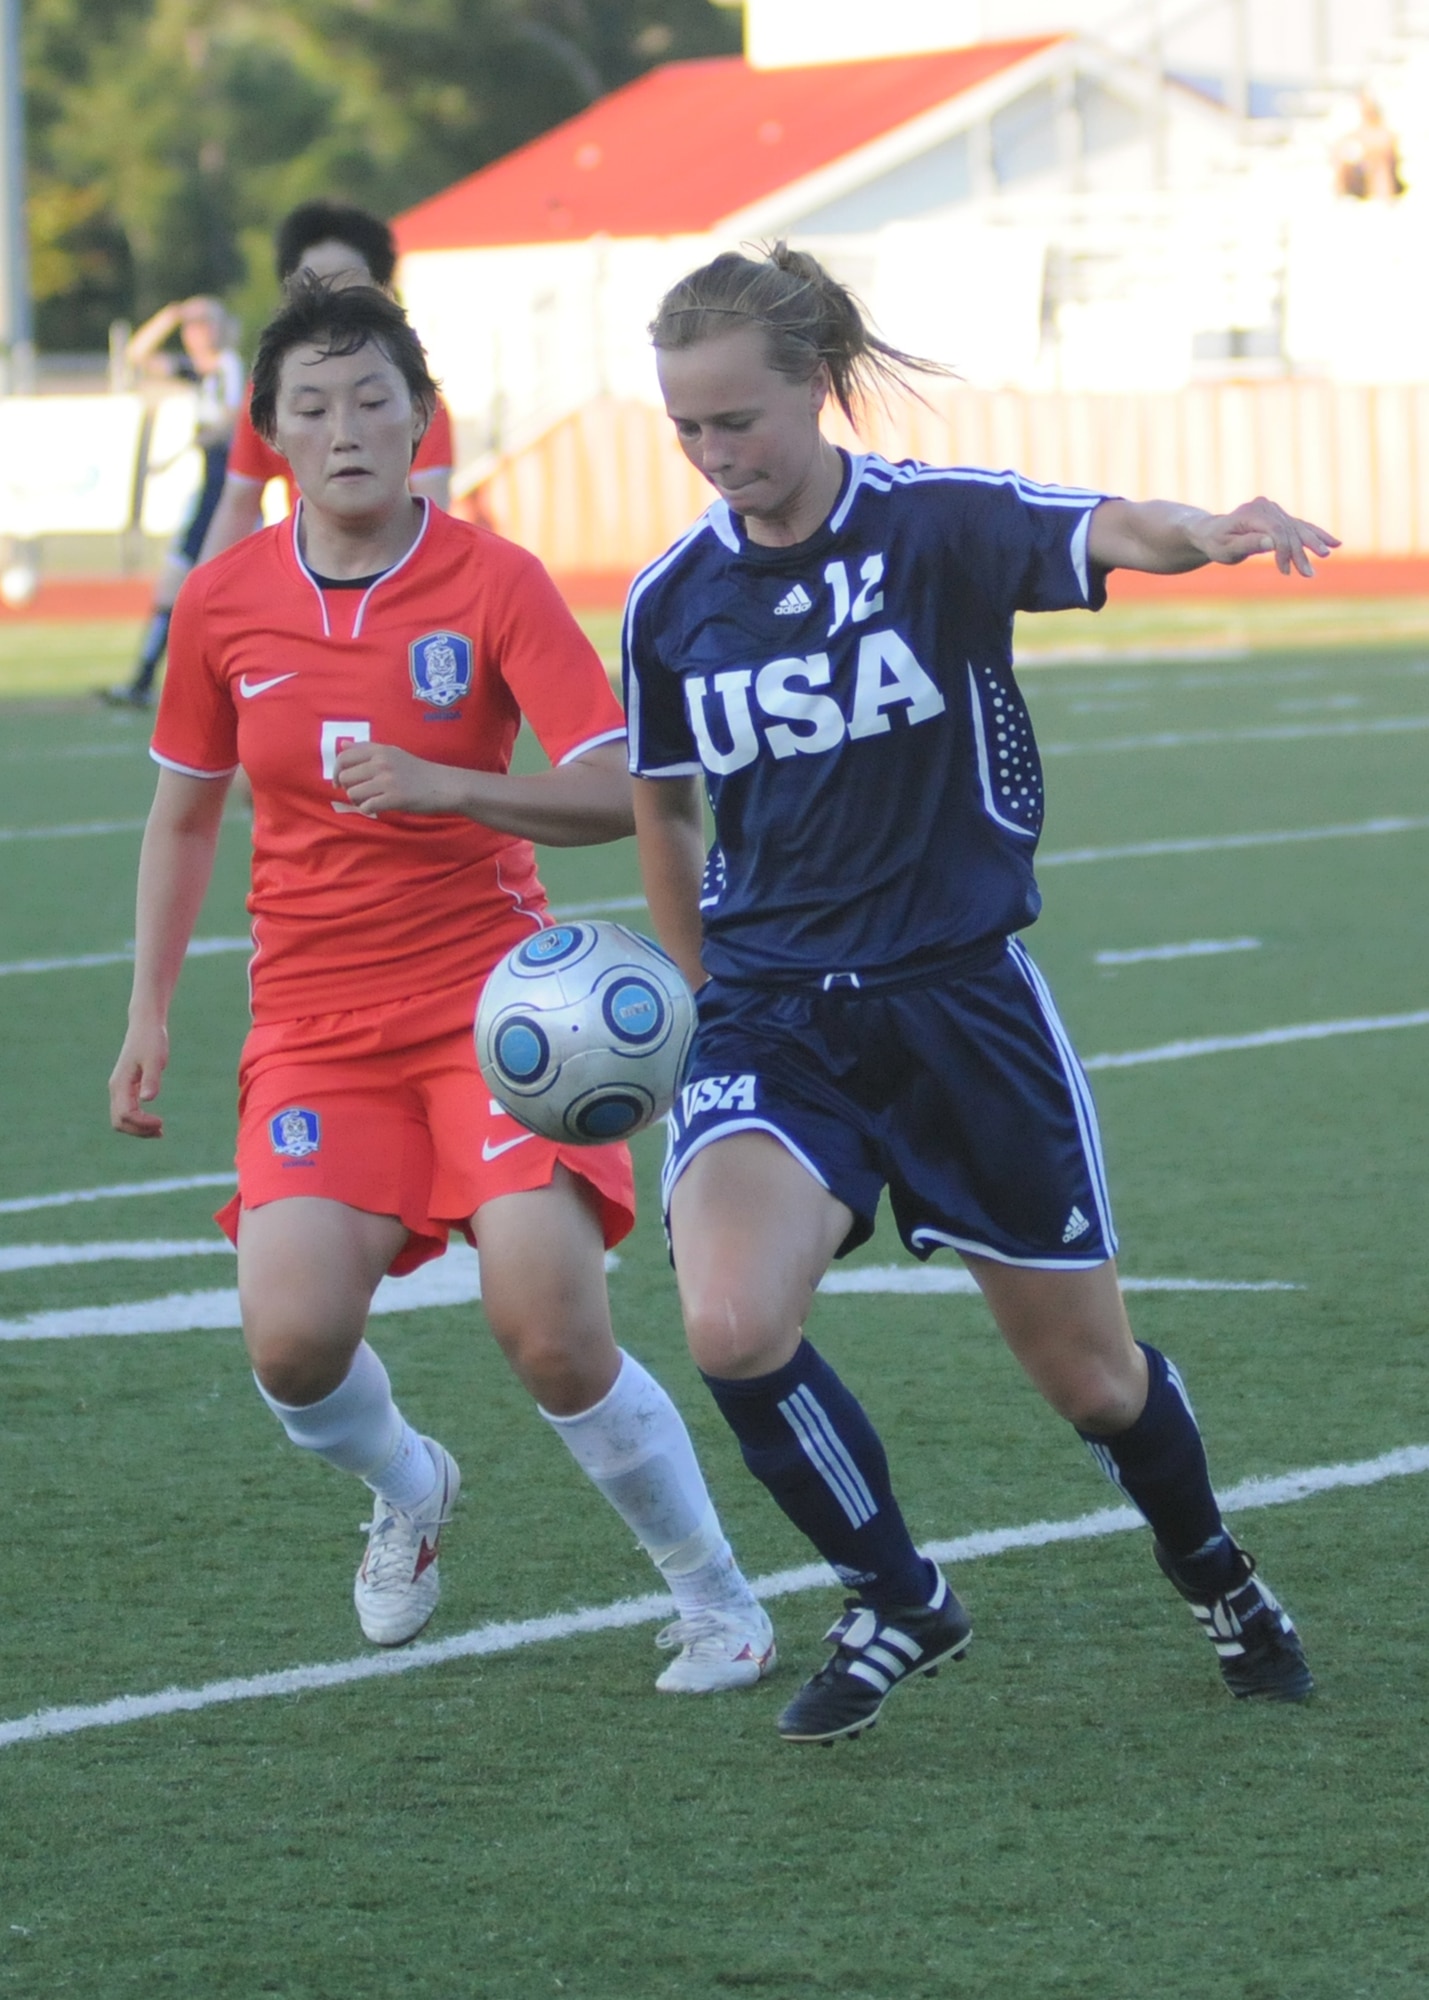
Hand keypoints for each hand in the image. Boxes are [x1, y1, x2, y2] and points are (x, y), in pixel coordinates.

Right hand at [109, 1021, 168, 1137]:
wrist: (145, 1026)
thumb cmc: (152, 1041)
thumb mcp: (155, 1059)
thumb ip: (151, 1079)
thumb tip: (148, 1100)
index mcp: (120, 1084)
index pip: (125, 1114)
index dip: (142, 1124)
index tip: (162, 1122)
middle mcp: (116, 1089)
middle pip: (119, 1122)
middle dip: (138, 1131)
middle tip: (161, 1131)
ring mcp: (120, 1089)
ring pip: (121, 1119)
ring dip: (138, 1129)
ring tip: (160, 1132)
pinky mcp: (127, 1088)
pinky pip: (127, 1112)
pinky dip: (138, 1122)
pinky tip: (156, 1124)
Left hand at [334, 741, 465, 817]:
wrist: (443, 785)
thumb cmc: (417, 770)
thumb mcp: (393, 753)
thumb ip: (366, 749)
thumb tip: (342, 744)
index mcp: (379, 750)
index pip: (344, 757)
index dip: (336, 772)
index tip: (340, 782)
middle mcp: (381, 763)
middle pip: (346, 778)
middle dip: (349, 788)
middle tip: (361, 793)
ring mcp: (387, 781)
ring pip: (353, 793)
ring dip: (358, 801)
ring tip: (370, 800)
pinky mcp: (394, 798)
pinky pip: (367, 807)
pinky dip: (368, 810)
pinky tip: (377, 807)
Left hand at [1190, 498, 1338, 575]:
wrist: (1212, 532)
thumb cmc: (1216, 543)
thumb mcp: (1225, 548)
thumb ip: (1248, 544)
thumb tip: (1271, 542)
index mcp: (1251, 513)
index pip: (1277, 530)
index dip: (1285, 550)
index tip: (1286, 571)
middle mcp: (1265, 507)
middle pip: (1289, 530)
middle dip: (1300, 552)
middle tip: (1309, 574)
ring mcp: (1274, 510)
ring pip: (1298, 528)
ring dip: (1314, 543)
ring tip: (1328, 554)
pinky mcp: (1280, 516)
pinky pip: (1300, 526)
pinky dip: (1316, 535)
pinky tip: (1335, 543)